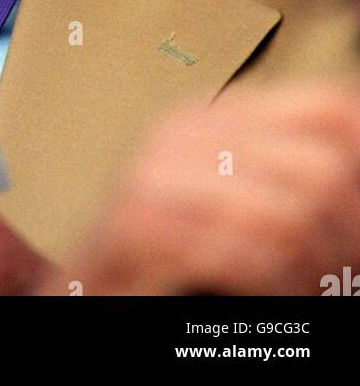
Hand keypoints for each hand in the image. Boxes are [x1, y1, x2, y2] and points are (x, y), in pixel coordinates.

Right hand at [50, 82, 359, 295]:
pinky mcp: (135, 224)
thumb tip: (356, 167)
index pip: (331, 108)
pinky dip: (272, 288)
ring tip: (310, 292)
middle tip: (346, 272)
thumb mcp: (229, 202)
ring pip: (288, 214)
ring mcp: (155, 173)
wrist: (77, 291)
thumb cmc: (162, 256)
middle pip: (322, 169)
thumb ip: (283, 175)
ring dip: (313, 271)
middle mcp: (184, 133)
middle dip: (349, 232)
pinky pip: (238, 253)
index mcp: (213, 116)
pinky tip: (272, 301)